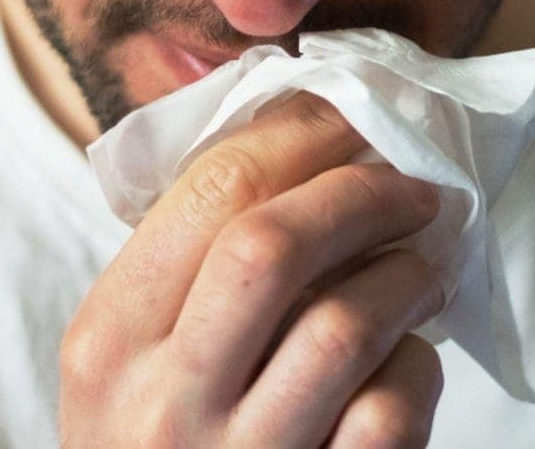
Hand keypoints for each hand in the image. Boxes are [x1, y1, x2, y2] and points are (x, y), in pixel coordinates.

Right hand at [59, 93, 449, 446]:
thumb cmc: (155, 445)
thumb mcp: (131, 359)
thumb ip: (188, 267)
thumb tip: (305, 146)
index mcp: (108, 338)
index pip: (210, 190)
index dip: (302, 135)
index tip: (353, 119)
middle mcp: (160, 399)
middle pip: (273, 244)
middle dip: (361, 191)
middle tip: (412, 185)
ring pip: (344, 325)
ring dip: (406, 274)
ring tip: (426, 262)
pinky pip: (389, 411)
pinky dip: (417, 368)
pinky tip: (408, 358)